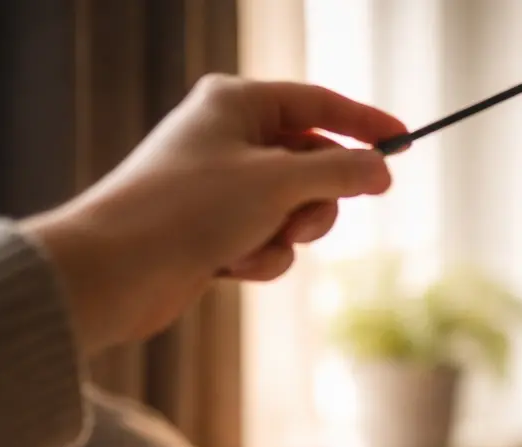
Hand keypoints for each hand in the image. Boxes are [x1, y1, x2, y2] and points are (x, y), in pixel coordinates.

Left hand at [23, 74, 406, 354]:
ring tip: (255, 243)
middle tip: (303, 220)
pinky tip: (227, 265)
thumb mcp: (280, 183)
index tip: (404, 144)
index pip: (319, 103)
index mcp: (236, 103)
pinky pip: (269, 240)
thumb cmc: (190, 209)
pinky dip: (261, 256)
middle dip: (316, 201)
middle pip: (313, 162)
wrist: (116, 269)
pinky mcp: (214, 228)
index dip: (364, 123)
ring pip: (296, 208)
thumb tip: (379, 170)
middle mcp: (228, 137)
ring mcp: (222, 185)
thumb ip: (340, 172)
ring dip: (287, 235)